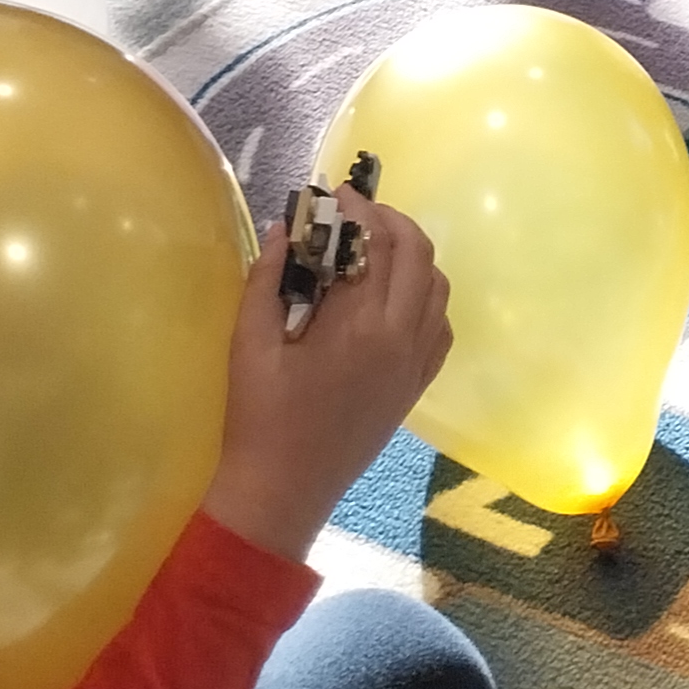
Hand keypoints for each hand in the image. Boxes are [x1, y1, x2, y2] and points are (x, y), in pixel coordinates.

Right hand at [201, 207, 451, 567]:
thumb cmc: (258, 419)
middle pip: (416, 253)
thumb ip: (267, 278)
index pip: (373, 243)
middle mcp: (399, 338)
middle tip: (355, 214)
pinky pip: (440, 326)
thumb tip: (285, 227)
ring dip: (411, 256)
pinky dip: (426, 297)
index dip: (357, 210)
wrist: (282, 494)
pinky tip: (394, 297)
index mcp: (358, 325)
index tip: (335, 193)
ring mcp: (414, 364)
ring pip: (437, 286)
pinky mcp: (416, 387)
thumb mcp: (248, 343)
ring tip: (374, 248)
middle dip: (389, 222)